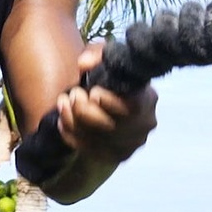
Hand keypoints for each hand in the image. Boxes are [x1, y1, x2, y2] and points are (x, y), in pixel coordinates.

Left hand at [54, 42, 157, 163]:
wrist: (110, 101)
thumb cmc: (110, 76)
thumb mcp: (106, 59)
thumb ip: (97, 54)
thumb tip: (83, 64)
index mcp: (148, 98)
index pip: (133, 108)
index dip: (109, 102)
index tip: (93, 91)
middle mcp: (145, 125)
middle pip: (113, 127)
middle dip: (85, 111)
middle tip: (73, 94)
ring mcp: (132, 144)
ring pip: (99, 141)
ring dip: (73, 121)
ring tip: (63, 102)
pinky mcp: (115, 157)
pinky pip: (90, 151)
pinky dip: (71, 136)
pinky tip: (63, 120)